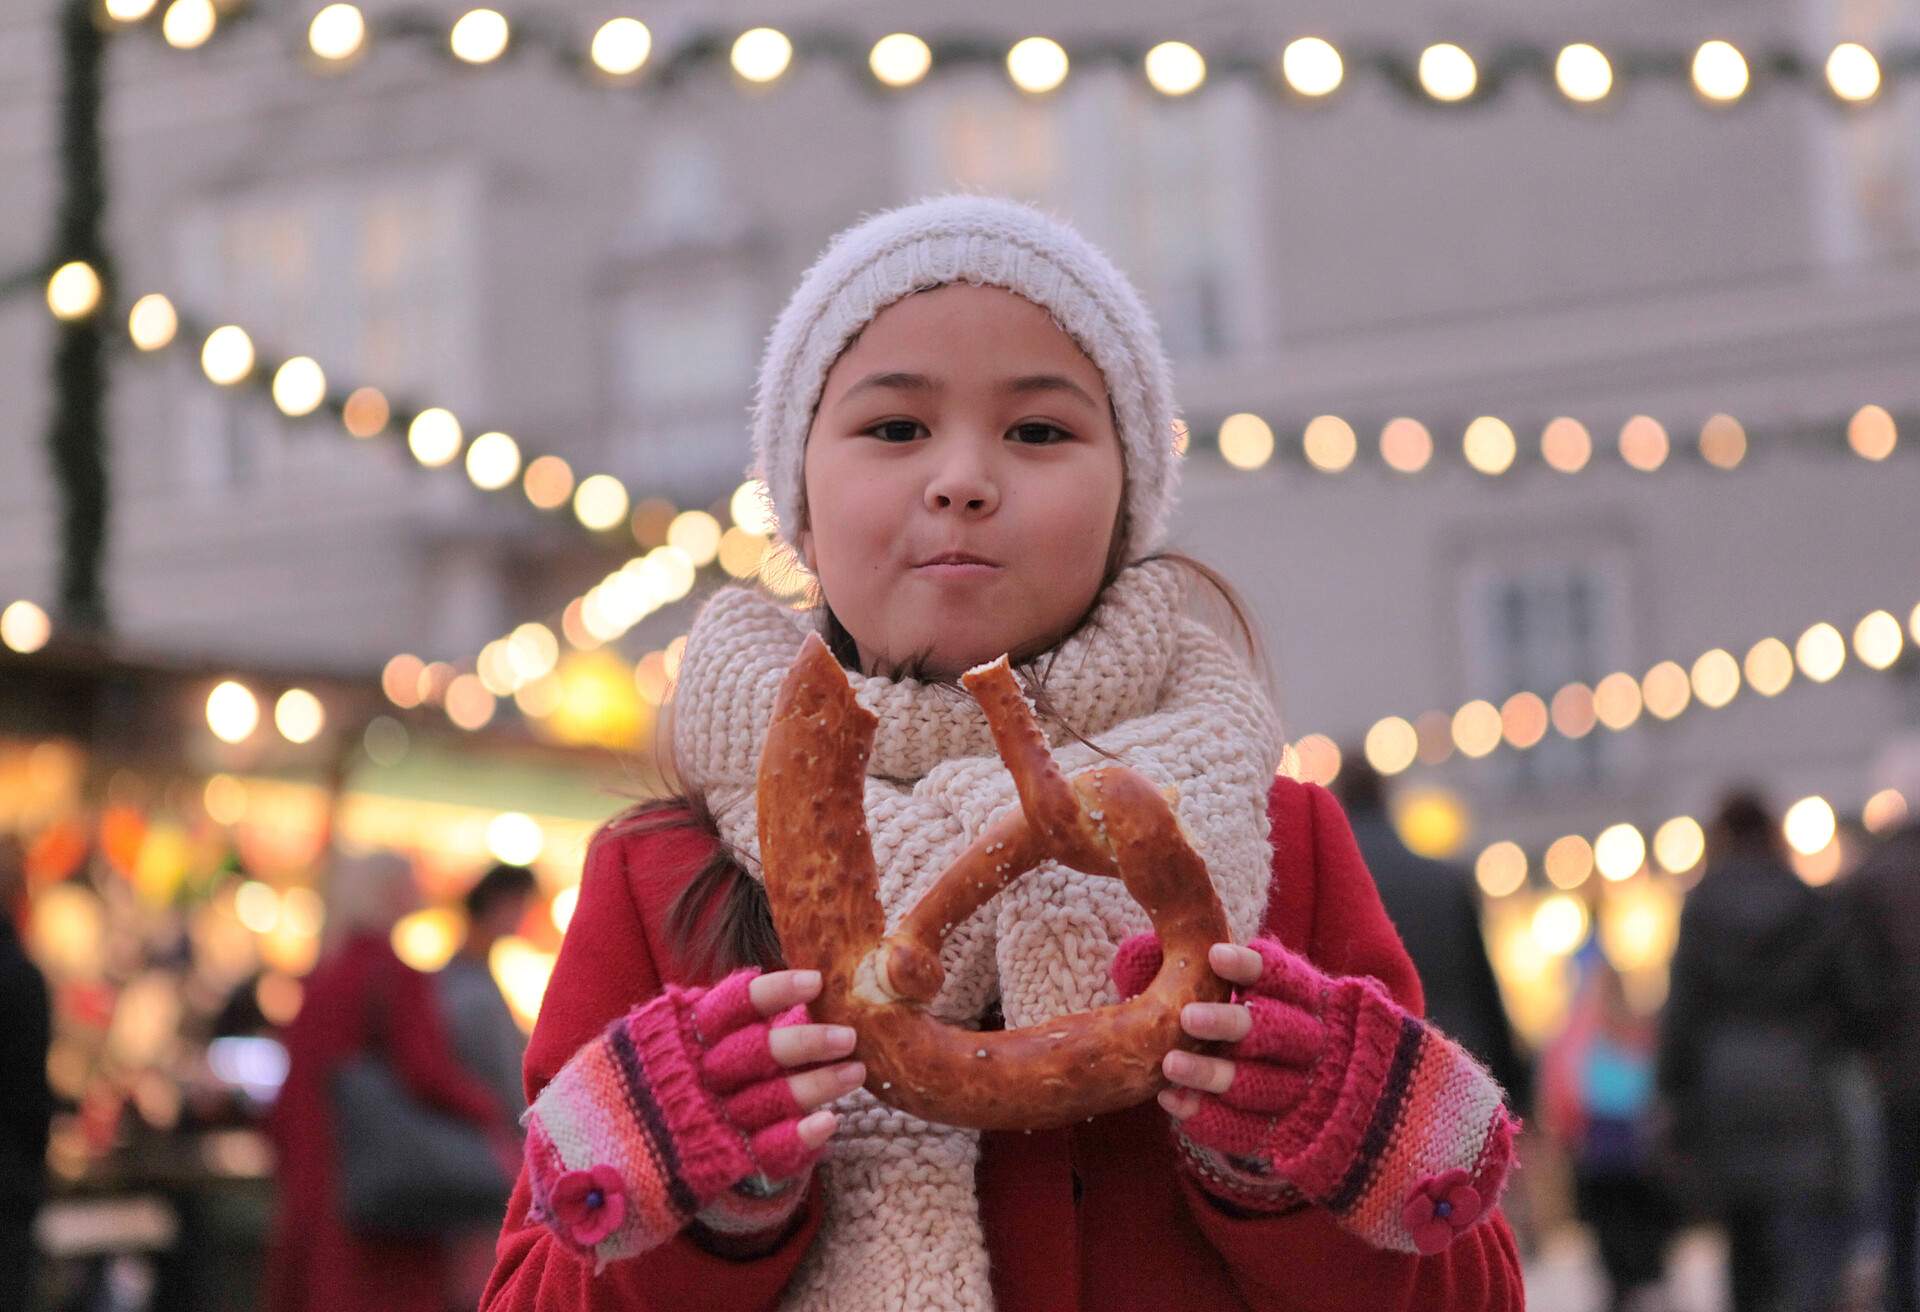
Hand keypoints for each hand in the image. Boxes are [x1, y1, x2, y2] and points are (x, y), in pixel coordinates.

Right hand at [524, 965, 863, 1264]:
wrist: (566, 1166)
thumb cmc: (615, 1094)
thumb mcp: (635, 1046)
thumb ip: (687, 1019)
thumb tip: (758, 983)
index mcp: (668, 1041)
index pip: (727, 1008)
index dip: (772, 992)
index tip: (814, 980)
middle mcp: (686, 1080)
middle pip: (757, 1054)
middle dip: (807, 1042)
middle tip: (850, 1034)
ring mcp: (700, 1125)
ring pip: (770, 1100)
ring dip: (817, 1086)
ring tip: (856, 1070)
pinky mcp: (711, 1166)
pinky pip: (763, 1150)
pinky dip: (798, 1137)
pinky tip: (829, 1124)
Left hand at [1109, 936, 1329, 1122]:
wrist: (1288, 1096)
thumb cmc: (1237, 1025)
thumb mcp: (1220, 991)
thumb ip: (1189, 969)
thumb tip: (1137, 951)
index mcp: (1305, 998)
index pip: (1283, 976)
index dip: (1251, 966)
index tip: (1214, 956)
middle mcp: (1311, 1043)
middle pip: (1278, 1031)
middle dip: (1232, 1024)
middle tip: (1188, 1018)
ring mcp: (1303, 1091)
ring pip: (1263, 1084)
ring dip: (1216, 1074)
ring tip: (1170, 1065)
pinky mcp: (1288, 1133)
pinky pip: (1252, 1130)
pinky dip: (1211, 1117)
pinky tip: (1172, 1100)